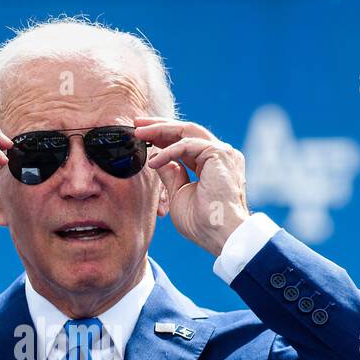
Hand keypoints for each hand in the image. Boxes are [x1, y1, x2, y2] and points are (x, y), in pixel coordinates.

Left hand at [135, 117, 249, 256]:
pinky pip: (188, 145)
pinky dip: (168, 152)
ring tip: (138, 133)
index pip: (186, 143)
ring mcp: (223, 153)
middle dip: (160, 126)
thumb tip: (156, 159)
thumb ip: (171, 175)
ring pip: (188, 131)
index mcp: (213, 164)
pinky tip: (154, 162)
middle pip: (187, 131)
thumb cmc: (203, 223)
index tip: (142, 136)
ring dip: (161, 130)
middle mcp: (221, 155)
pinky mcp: (219, 154)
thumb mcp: (179, 194)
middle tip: (137, 124)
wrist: (221, 234)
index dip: (163, 138)